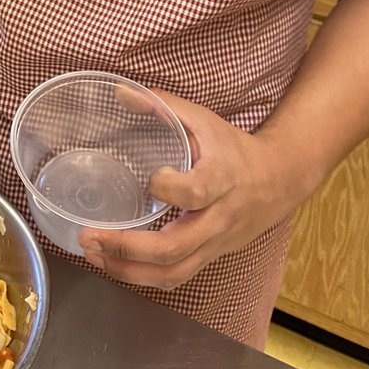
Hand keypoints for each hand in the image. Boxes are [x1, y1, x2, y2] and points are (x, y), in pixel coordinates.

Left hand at [79, 90, 301, 288]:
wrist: (278, 181)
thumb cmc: (233, 147)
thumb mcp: (204, 120)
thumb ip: (162, 105)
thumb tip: (118, 92)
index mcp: (222, 178)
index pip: (197, 192)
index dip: (170, 189)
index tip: (152, 177)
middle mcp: (219, 217)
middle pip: (176, 246)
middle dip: (128, 247)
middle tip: (90, 237)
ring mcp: (215, 243)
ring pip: (174, 272)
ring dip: (129, 271)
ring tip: (94, 257)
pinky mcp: (209, 257)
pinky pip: (177, 276)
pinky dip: (143, 277)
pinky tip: (114, 265)